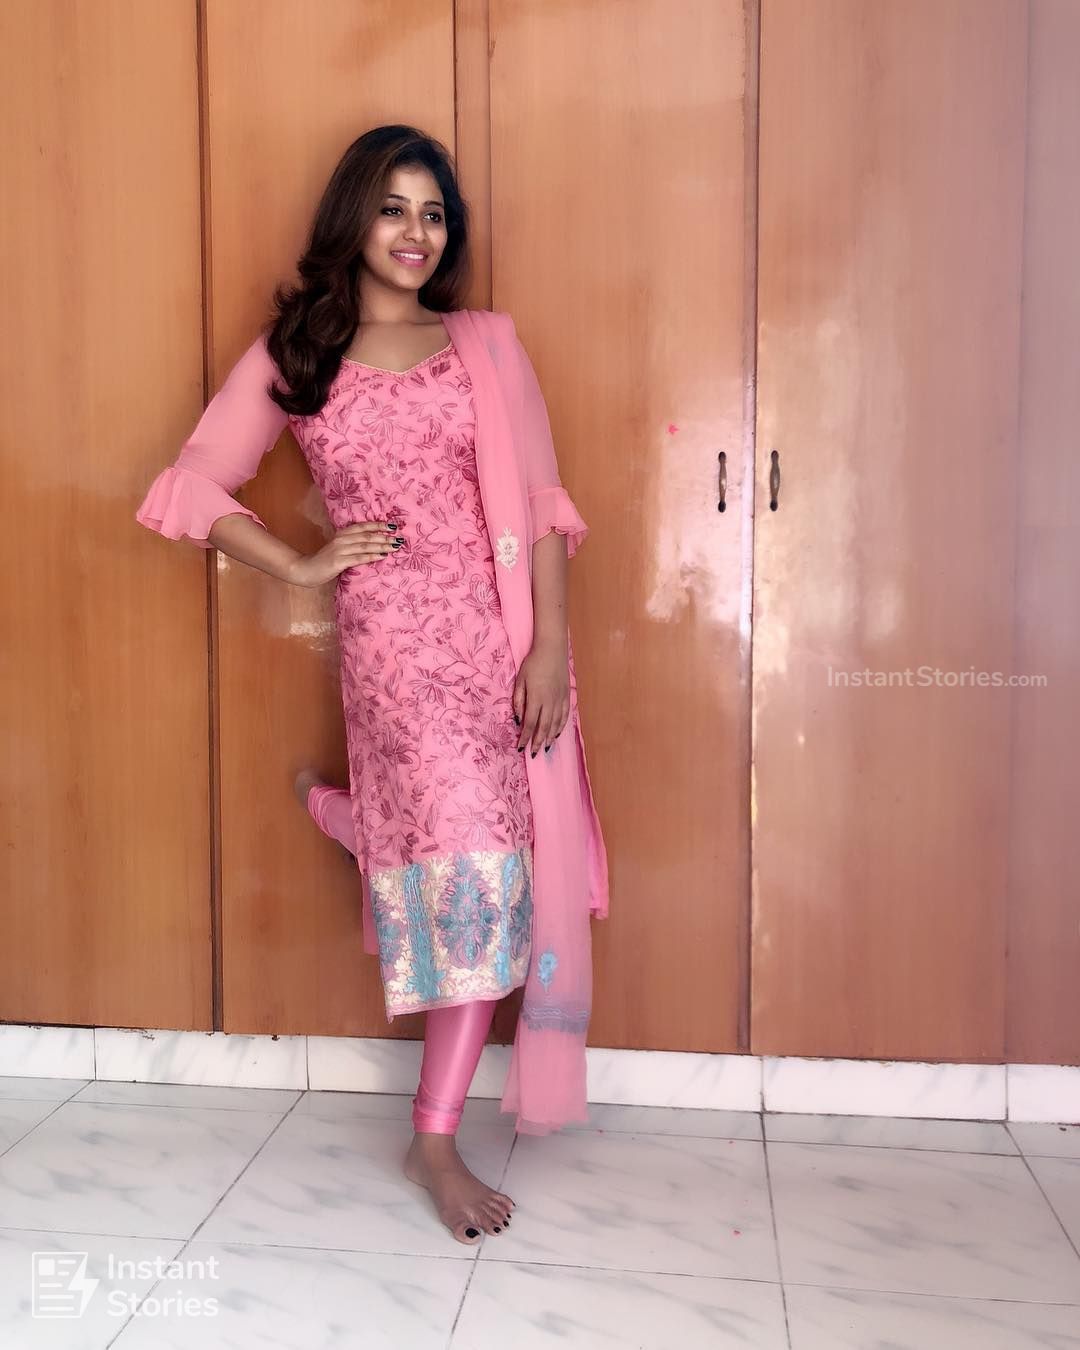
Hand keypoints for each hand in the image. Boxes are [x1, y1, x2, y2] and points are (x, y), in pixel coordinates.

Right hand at [287, 520, 403, 587]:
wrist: (305, 569)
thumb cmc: (323, 562)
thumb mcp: (338, 550)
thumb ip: (351, 546)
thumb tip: (371, 546)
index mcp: (342, 534)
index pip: (363, 527)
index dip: (378, 525)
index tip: (392, 525)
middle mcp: (342, 539)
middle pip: (367, 535)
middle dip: (384, 536)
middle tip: (399, 538)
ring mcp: (340, 550)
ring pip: (365, 545)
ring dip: (382, 545)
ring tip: (395, 546)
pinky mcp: (338, 561)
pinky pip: (359, 558)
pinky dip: (372, 556)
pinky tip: (382, 556)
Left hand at [512, 637, 569, 756]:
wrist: (552, 649)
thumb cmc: (533, 663)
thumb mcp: (520, 680)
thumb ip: (518, 701)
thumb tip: (517, 720)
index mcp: (536, 698)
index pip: (530, 723)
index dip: (525, 738)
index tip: (520, 748)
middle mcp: (550, 701)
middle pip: (543, 727)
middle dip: (537, 742)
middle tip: (533, 754)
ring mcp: (560, 699)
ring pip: (555, 724)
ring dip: (549, 738)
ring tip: (544, 748)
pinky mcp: (566, 696)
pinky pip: (564, 716)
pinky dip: (560, 727)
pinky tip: (555, 734)